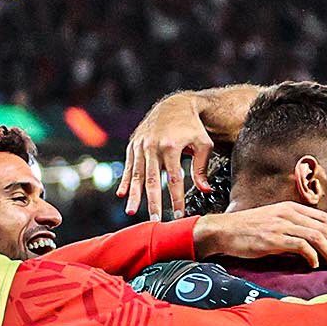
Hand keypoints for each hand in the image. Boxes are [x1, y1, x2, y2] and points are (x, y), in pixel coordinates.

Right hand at [119, 93, 213, 219]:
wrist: (175, 104)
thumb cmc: (192, 126)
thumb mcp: (203, 144)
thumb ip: (201, 168)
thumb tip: (205, 191)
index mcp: (171, 146)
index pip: (174, 180)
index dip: (176, 199)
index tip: (178, 216)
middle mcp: (153, 146)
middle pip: (152, 180)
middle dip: (153, 202)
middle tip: (155, 221)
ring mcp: (141, 145)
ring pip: (137, 174)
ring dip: (134, 195)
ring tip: (132, 212)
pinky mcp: (134, 144)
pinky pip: (129, 166)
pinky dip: (126, 180)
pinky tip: (122, 194)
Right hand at [193, 203, 326, 268]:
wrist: (223, 231)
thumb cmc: (246, 230)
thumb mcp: (272, 223)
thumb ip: (291, 229)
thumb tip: (308, 248)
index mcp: (290, 208)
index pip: (324, 219)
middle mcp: (288, 213)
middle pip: (324, 228)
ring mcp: (281, 225)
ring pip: (317, 237)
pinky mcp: (273, 238)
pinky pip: (302, 246)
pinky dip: (312, 256)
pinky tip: (313, 265)